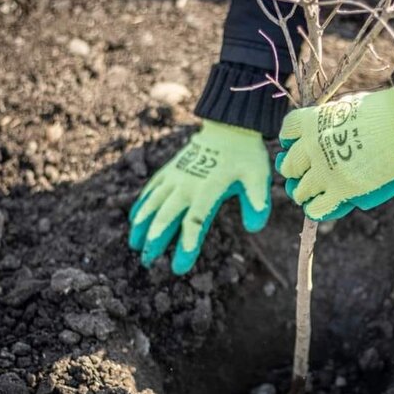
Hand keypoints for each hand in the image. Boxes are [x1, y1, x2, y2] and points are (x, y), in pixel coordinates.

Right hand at [128, 120, 270, 274]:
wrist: (229, 126)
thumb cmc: (246, 156)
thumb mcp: (257, 177)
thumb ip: (257, 200)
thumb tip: (255, 227)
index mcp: (208, 189)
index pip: (195, 221)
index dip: (187, 244)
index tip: (179, 267)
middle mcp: (187, 183)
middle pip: (166, 215)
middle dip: (156, 239)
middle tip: (148, 262)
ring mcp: (176, 175)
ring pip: (153, 202)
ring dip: (142, 224)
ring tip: (135, 245)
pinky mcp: (170, 169)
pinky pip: (152, 188)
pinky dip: (142, 204)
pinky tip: (135, 220)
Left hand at [276, 88, 393, 220]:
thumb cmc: (384, 111)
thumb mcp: (348, 106)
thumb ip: (333, 119)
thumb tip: (331, 128)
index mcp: (312, 121)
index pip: (287, 132)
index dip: (289, 142)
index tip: (294, 146)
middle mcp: (312, 146)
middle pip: (289, 165)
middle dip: (293, 171)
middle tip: (301, 174)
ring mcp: (324, 170)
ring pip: (299, 190)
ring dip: (303, 193)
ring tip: (309, 194)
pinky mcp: (340, 189)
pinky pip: (316, 208)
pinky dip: (315, 209)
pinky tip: (319, 206)